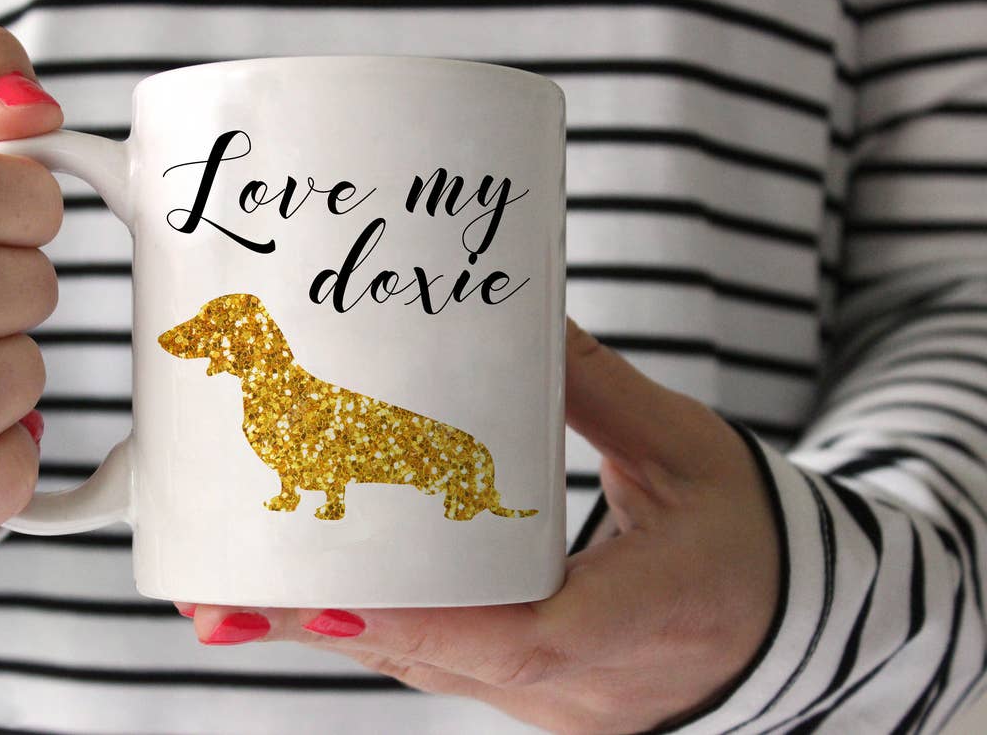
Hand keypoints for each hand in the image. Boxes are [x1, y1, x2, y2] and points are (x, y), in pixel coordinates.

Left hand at [176, 319, 781, 733]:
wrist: (797, 625)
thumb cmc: (750, 541)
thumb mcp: (688, 454)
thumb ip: (603, 391)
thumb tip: (527, 322)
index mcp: (639, 621)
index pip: (518, 638)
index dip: (419, 623)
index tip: (328, 602)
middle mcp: (582, 685)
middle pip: (439, 662)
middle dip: (328, 628)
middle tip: (221, 600)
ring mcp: (556, 702)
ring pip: (427, 672)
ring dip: (335, 636)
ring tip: (234, 602)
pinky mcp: (536, 693)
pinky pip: (443, 669)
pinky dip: (378, 636)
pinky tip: (312, 608)